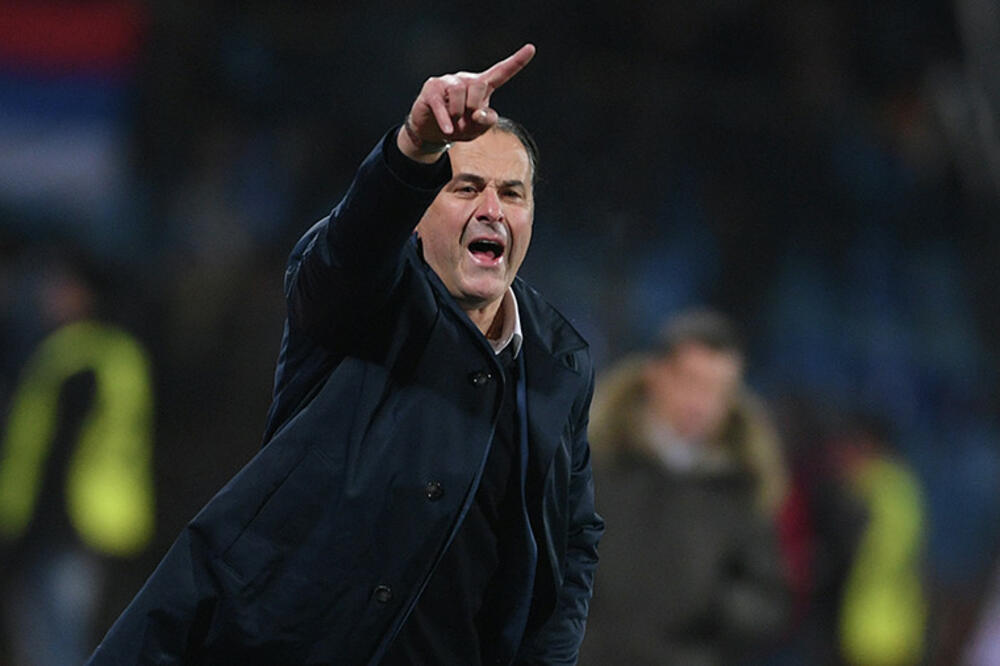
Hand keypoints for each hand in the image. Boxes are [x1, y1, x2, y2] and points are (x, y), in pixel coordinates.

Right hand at [398, 43, 535, 159]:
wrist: (432, 131)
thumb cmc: (460, 126)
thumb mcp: (478, 129)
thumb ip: (486, 122)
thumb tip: (479, 113)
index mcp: (483, 86)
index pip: (502, 72)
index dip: (517, 61)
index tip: (531, 48)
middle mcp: (467, 79)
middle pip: (479, 86)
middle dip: (474, 107)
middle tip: (466, 122)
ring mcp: (448, 82)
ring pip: (459, 92)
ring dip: (458, 115)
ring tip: (454, 124)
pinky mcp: (432, 88)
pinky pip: (441, 104)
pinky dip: (446, 120)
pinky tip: (448, 131)